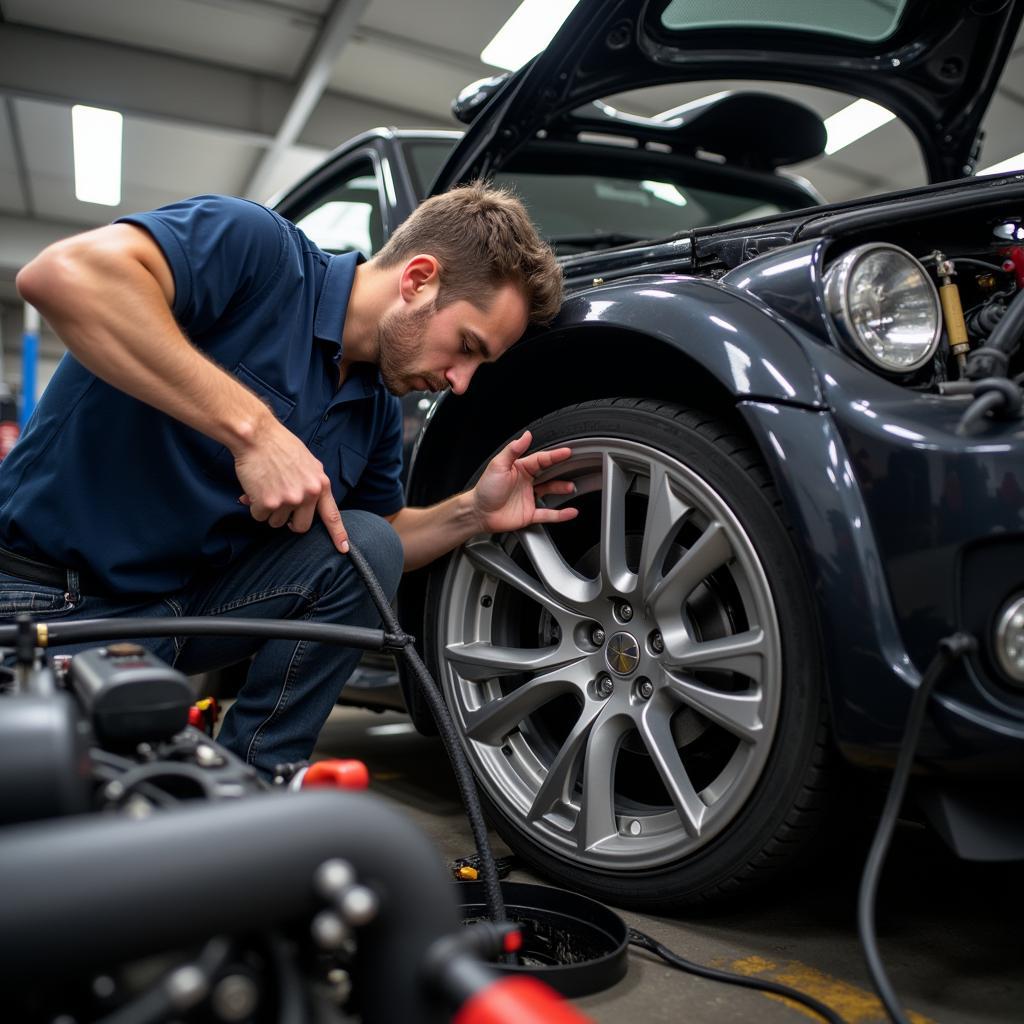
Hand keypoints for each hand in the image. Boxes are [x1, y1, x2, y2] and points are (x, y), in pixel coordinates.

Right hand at [235, 419, 348, 552]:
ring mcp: (289, 500)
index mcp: (321, 484)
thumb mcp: (308, 463)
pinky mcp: (269, 502)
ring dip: (269, 511)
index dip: (338, 534)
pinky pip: (260, 517)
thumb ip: (311, 484)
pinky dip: (254, 507)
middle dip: (289, 523)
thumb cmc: (280, 446)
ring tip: (266, 488)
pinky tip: (254, 489)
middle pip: (301, 527)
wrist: (257, 436)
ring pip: (276, 523)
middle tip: (280, 507)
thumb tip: (306, 503)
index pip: (332, 515)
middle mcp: (308, 494)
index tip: (343, 549)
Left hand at [472, 430, 577, 534]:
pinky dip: (560, 514)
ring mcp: (529, 498)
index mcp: (520, 469)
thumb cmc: (485, 489)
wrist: (478, 513)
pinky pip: (548, 514)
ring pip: (551, 492)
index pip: (541, 459)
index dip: (554, 455)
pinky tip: (571, 512)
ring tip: (572, 486)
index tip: (567, 451)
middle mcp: (527, 482)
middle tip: (576, 466)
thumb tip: (526, 435)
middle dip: (563, 470)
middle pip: (549, 474)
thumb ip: (513, 450)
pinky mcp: (529, 514)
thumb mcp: (498, 465)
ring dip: (562, 489)